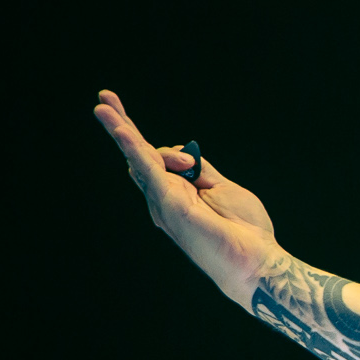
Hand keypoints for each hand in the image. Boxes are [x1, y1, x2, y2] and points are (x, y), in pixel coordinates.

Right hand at [93, 89, 279, 308]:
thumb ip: (199, 169)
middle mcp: (165, 196)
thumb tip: (183, 153)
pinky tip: (122, 131)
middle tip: (104, 99)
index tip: (125, 110)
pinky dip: (136, 149)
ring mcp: (165, 201)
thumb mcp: (222, 187)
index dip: (140, 135)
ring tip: (104, 106)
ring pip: (140, 158)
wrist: (256, 260)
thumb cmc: (244, 230)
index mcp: (177, 191)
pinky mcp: (171, 205)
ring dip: (123, 131)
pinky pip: (150, 171)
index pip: (153, 157)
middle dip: (121, 124)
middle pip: (138, 155)